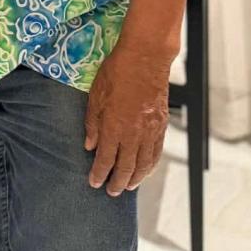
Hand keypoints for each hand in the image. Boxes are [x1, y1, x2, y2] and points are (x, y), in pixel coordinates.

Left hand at [84, 42, 171, 195]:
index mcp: (114, 126)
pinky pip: (156, 151)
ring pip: (144, 163)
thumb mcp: (95, 95)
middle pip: (126, 166)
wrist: (146, 58)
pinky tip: (146, 169)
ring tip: (128, 186)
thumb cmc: (116, 71)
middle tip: (111, 192)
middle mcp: (133, 133)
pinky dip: (150, 164)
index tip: (94, 183)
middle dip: (117, 182)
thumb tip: (89, 145)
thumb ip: (92, 123)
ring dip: (136, 177)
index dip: (99, 173)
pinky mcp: (161, 125)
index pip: (105, 158)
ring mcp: (150, 130)